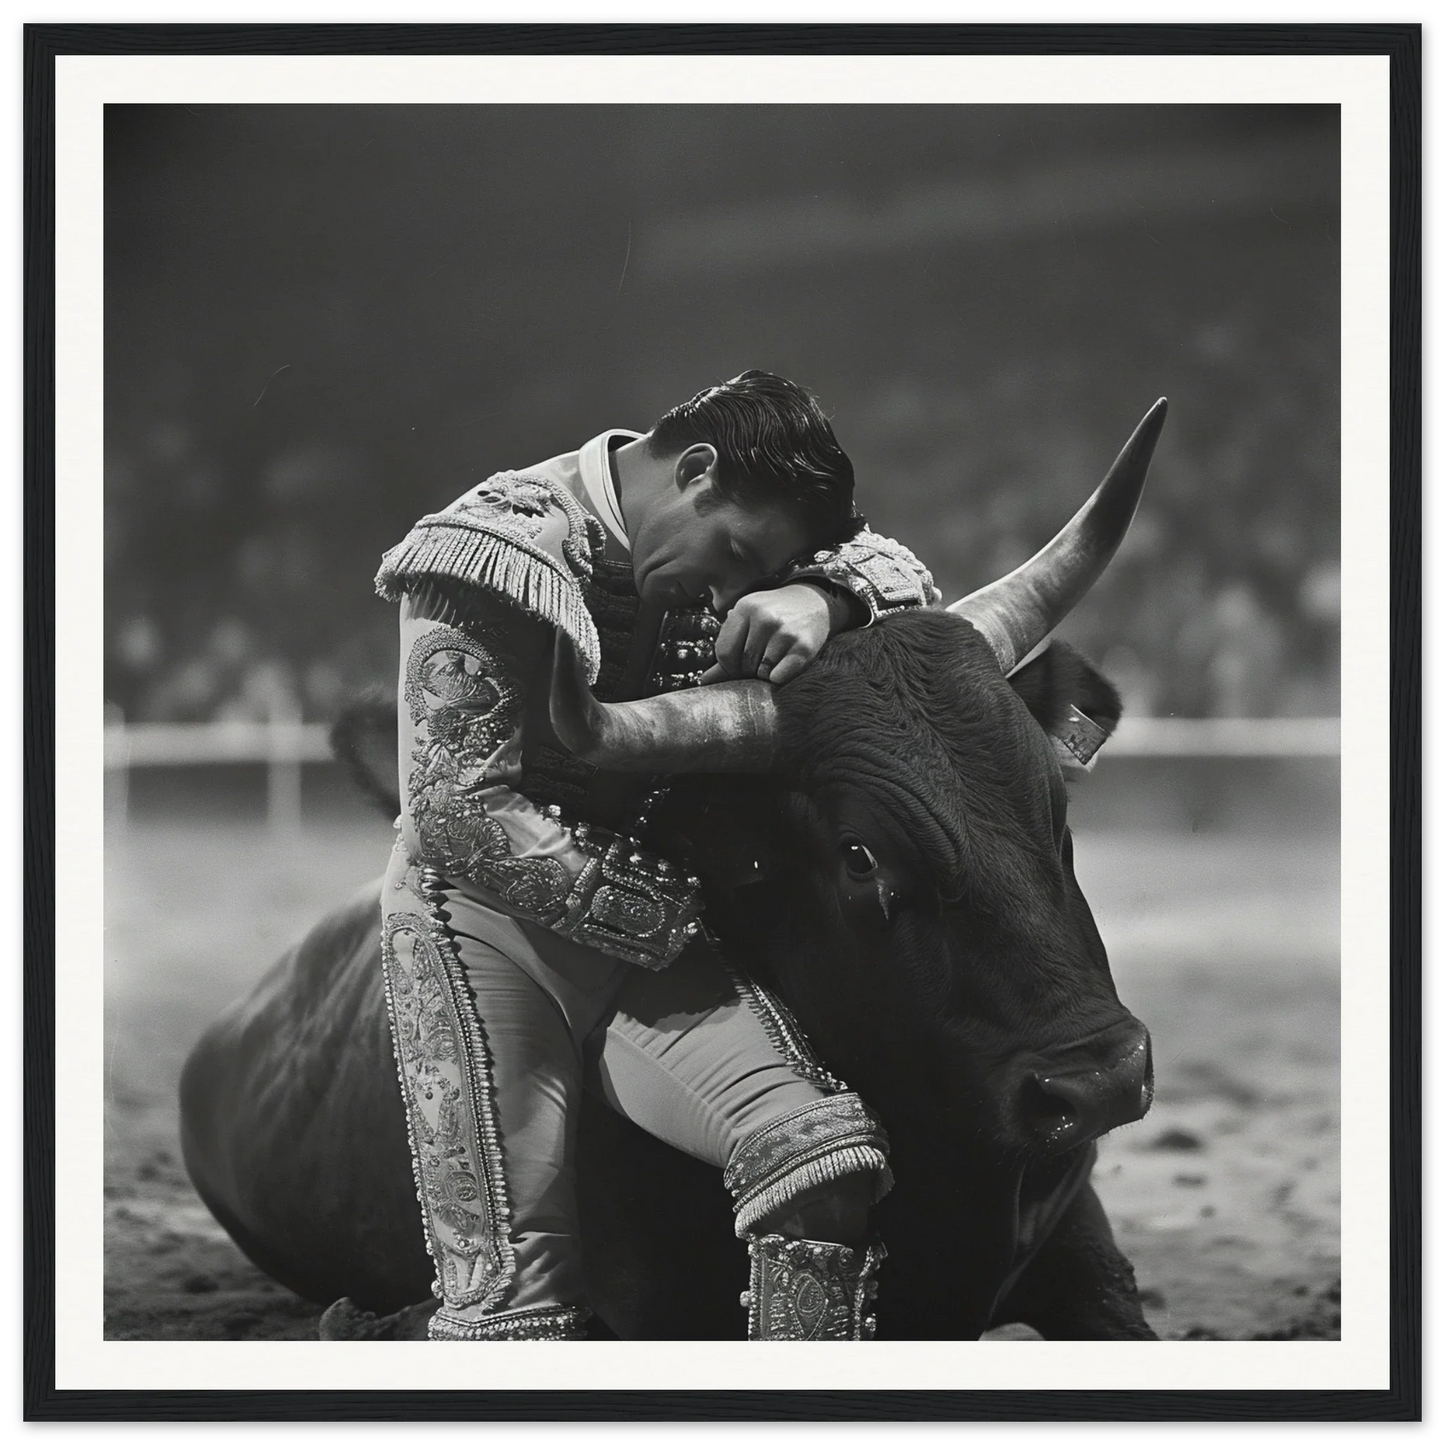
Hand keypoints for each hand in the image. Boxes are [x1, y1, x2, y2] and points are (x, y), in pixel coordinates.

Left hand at [700, 584, 843, 686]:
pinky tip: (787, 661)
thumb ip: (727, 648)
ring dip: (766, 672)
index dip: (729, 665)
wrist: (814, 602)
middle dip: (750, 668)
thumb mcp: (748, 621)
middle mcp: (764, 618)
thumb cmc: (774, 615)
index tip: (740, 663)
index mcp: (745, 608)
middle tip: (762, 657)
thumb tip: (703, 681)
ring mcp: (785, 632)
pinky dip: (781, 676)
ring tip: (776, 655)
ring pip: (762, 672)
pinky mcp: (804, 647)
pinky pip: (779, 677)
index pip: (723, 652)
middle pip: (743, 664)